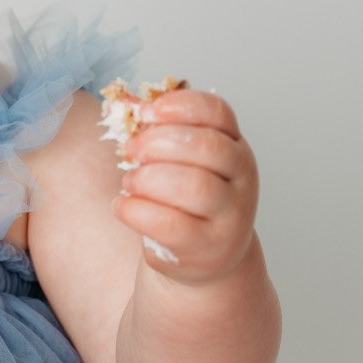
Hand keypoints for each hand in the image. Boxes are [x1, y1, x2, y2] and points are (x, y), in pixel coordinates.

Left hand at [110, 90, 258, 285]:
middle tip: (131, 150)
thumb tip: (120, 106)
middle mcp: (242, 178)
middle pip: (207, 146)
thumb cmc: (187, 201)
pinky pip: (170, 224)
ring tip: (130, 181)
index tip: (146, 112)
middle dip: (158, 142)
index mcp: (234, 145)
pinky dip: (136, 210)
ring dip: (148, 178)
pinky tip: (123, 206)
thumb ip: (157, 132)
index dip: (179, 105)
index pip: (217, 112)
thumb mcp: (180, 162)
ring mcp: (231, 216)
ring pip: (193, 186)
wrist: (207, 257)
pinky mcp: (208, 247)